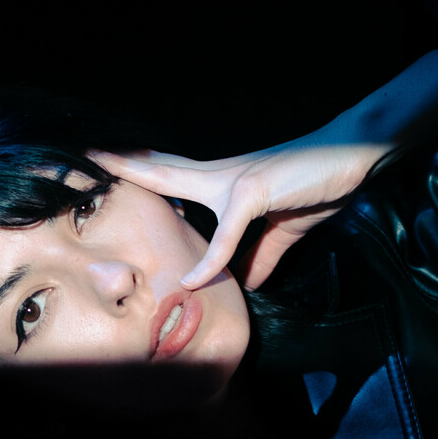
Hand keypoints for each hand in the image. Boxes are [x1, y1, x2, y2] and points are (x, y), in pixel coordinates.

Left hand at [92, 128, 388, 291]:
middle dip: (121, 161)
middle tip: (83, 154)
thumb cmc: (315, 185)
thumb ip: (260, 256)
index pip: (171, 173)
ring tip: (102, 167)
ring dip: (141, 175)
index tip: (106, 165)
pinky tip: (194, 280)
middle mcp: (220, 175)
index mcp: (223, 183)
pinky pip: (228, 234)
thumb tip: (245, 284)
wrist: (354, 157)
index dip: (140, 169)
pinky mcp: (255, 193)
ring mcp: (234, 181)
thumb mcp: (283, 231)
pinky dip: (211, 260)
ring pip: (177, 179)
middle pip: (160, 167)